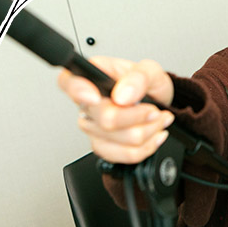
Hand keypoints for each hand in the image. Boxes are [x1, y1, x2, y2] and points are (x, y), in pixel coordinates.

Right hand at [57, 57, 174, 163]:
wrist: (158, 104)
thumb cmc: (147, 85)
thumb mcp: (150, 71)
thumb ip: (138, 78)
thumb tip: (123, 95)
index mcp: (92, 77)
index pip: (69, 82)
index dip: (78, 90)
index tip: (95, 97)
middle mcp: (88, 104)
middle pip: (105, 119)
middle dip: (140, 117)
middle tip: (154, 110)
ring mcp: (93, 127)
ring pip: (119, 140)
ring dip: (149, 131)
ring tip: (158, 120)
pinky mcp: (104, 147)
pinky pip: (125, 154)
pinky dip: (148, 146)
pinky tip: (154, 134)